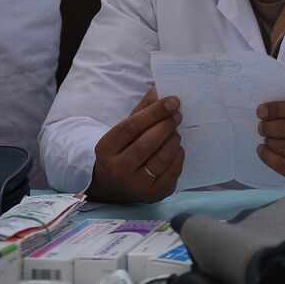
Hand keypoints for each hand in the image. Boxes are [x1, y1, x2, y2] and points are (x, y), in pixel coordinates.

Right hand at [89, 88, 183, 202]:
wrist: (120, 183)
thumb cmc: (126, 148)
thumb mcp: (127, 128)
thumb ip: (143, 109)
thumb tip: (160, 89)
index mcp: (105, 149)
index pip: (131, 127)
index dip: (154, 112)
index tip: (173, 100)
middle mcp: (117, 170)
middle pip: (146, 144)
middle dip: (166, 125)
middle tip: (178, 114)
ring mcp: (136, 186)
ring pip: (161, 159)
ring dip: (174, 140)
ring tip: (176, 131)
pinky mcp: (154, 194)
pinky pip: (172, 172)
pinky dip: (179, 156)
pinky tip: (177, 148)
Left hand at [256, 99, 284, 195]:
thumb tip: (271, 104)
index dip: (276, 108)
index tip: (261, 110)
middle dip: (269, 126)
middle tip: (262, 126)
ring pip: (284, 147)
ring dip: (269, 140)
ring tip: (266, 138)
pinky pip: (282, 165)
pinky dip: (268, 156)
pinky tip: (263, 150)